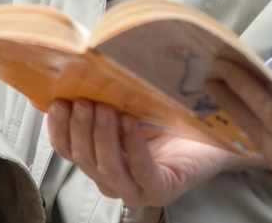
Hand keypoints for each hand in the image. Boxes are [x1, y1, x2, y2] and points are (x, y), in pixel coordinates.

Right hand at [47, 98, 259, 207]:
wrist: (215, 130)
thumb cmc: (169, 116)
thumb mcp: (127, 101)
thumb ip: (95, 95)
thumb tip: (56, 81)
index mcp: (99, 159)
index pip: (67, 150)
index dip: (58, 128)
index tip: (57, 102)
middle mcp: (113, 179)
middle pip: (84, 158)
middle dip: (80, 128)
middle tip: (84, 100)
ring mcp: (136, 189)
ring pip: (107, 168)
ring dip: (102, 136)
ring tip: (104, 107)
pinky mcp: (160, 191)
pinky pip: (140, 172)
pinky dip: (132, 146)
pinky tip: (130, 122)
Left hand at [208, 64, 271, 222]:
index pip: (271, 112)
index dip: (246, 87)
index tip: (226, 66)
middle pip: (259, 130)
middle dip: (233, 102)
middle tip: (212, 79)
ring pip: (264, 146)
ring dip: (244, 120)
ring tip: (228, 101)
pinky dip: (261, 139)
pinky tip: (261, 133)